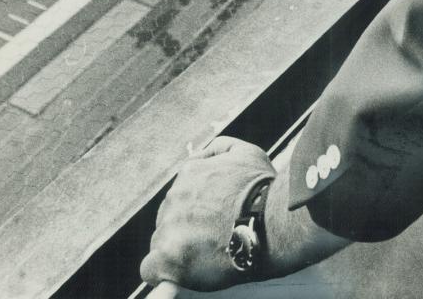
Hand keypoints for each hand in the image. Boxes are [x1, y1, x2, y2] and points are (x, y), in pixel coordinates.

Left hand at [140, 136, 275, 291]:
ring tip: (206, 253)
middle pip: (170, 216)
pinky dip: (161, 271)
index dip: (196, 207)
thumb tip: (203, 153)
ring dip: (179, 246)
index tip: (211, 218)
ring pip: (163, 240)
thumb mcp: (246, 152)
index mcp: (189, 173)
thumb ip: (220, 149)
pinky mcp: (168, 256)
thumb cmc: (262, 191)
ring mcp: (169, 226)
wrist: (271, 222)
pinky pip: (151, 267)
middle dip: (187, 226)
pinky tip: (175, 274)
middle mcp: (174, 197)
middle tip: (212, 236)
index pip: (181, 192)